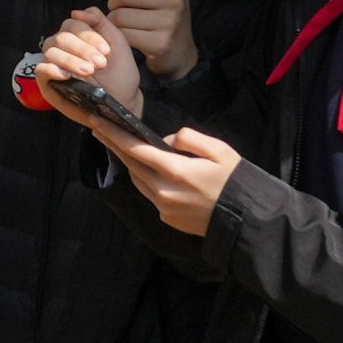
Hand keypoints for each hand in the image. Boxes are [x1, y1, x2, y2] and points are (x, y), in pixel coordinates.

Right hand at [32, 6, 146, 116]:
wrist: (123, 101)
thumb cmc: (120, 73)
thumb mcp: (116, 42)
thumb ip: (99, 22)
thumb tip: (76, 12)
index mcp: (77, 36)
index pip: (72, 24)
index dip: (89, 35)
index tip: (106, 51)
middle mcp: (63, 48)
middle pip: (61, 37)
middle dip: (82, 49)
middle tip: (100, 64)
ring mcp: (54, 65)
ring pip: (51, 51)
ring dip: (71, 60)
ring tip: (89, 72)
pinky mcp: (48, 84)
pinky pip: (40, 70)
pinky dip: (52, 70)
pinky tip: (67, 76)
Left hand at [85, 115, 240, 235]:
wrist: (244, 219)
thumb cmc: (234, 180)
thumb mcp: (218, 149)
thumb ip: (188, 139)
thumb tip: (165, 142)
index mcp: (175, 170)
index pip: (135, 149)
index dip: (114, 135)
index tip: (97, 123)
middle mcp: (163, 191)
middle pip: (130, 165)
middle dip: (113, 145)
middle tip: (99, 130)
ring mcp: (163, 207)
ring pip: (138, 181)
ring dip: (129, 164)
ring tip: (121, 147)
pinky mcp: (167, 218)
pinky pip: (150, 195)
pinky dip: (147, 181)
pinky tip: (148, 171)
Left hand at [106, 0, 195, 79]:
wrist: (181, 53)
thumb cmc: (166, 18)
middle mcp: (175, 0)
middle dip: (113, 3)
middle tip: (117, 10)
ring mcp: (169, 22)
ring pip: (120, 15)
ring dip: (114, 21)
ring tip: (122, 24)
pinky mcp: (159, 42)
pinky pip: (124, 34)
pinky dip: (120, 36)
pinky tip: (127, 37)